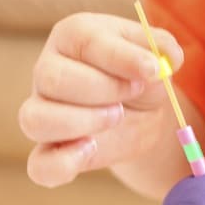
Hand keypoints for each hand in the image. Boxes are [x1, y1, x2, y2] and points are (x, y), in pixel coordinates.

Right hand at [19, 13, 182, 186]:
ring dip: (79, 122)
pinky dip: (61, 165)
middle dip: (102, 89)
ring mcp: (43, 114)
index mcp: (72, 38)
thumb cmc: (139, 78)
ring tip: (115, 118)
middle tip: (132, 93)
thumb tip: (170, 56)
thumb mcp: (154, 57)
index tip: (152, 69)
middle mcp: (48, 73)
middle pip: (51, 78)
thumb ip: (162, 48)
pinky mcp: (51, 152)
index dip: (121, 58)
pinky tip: (91, 151)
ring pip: (34, 120)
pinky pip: (39, 166)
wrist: (139, 115)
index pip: (84, 41)